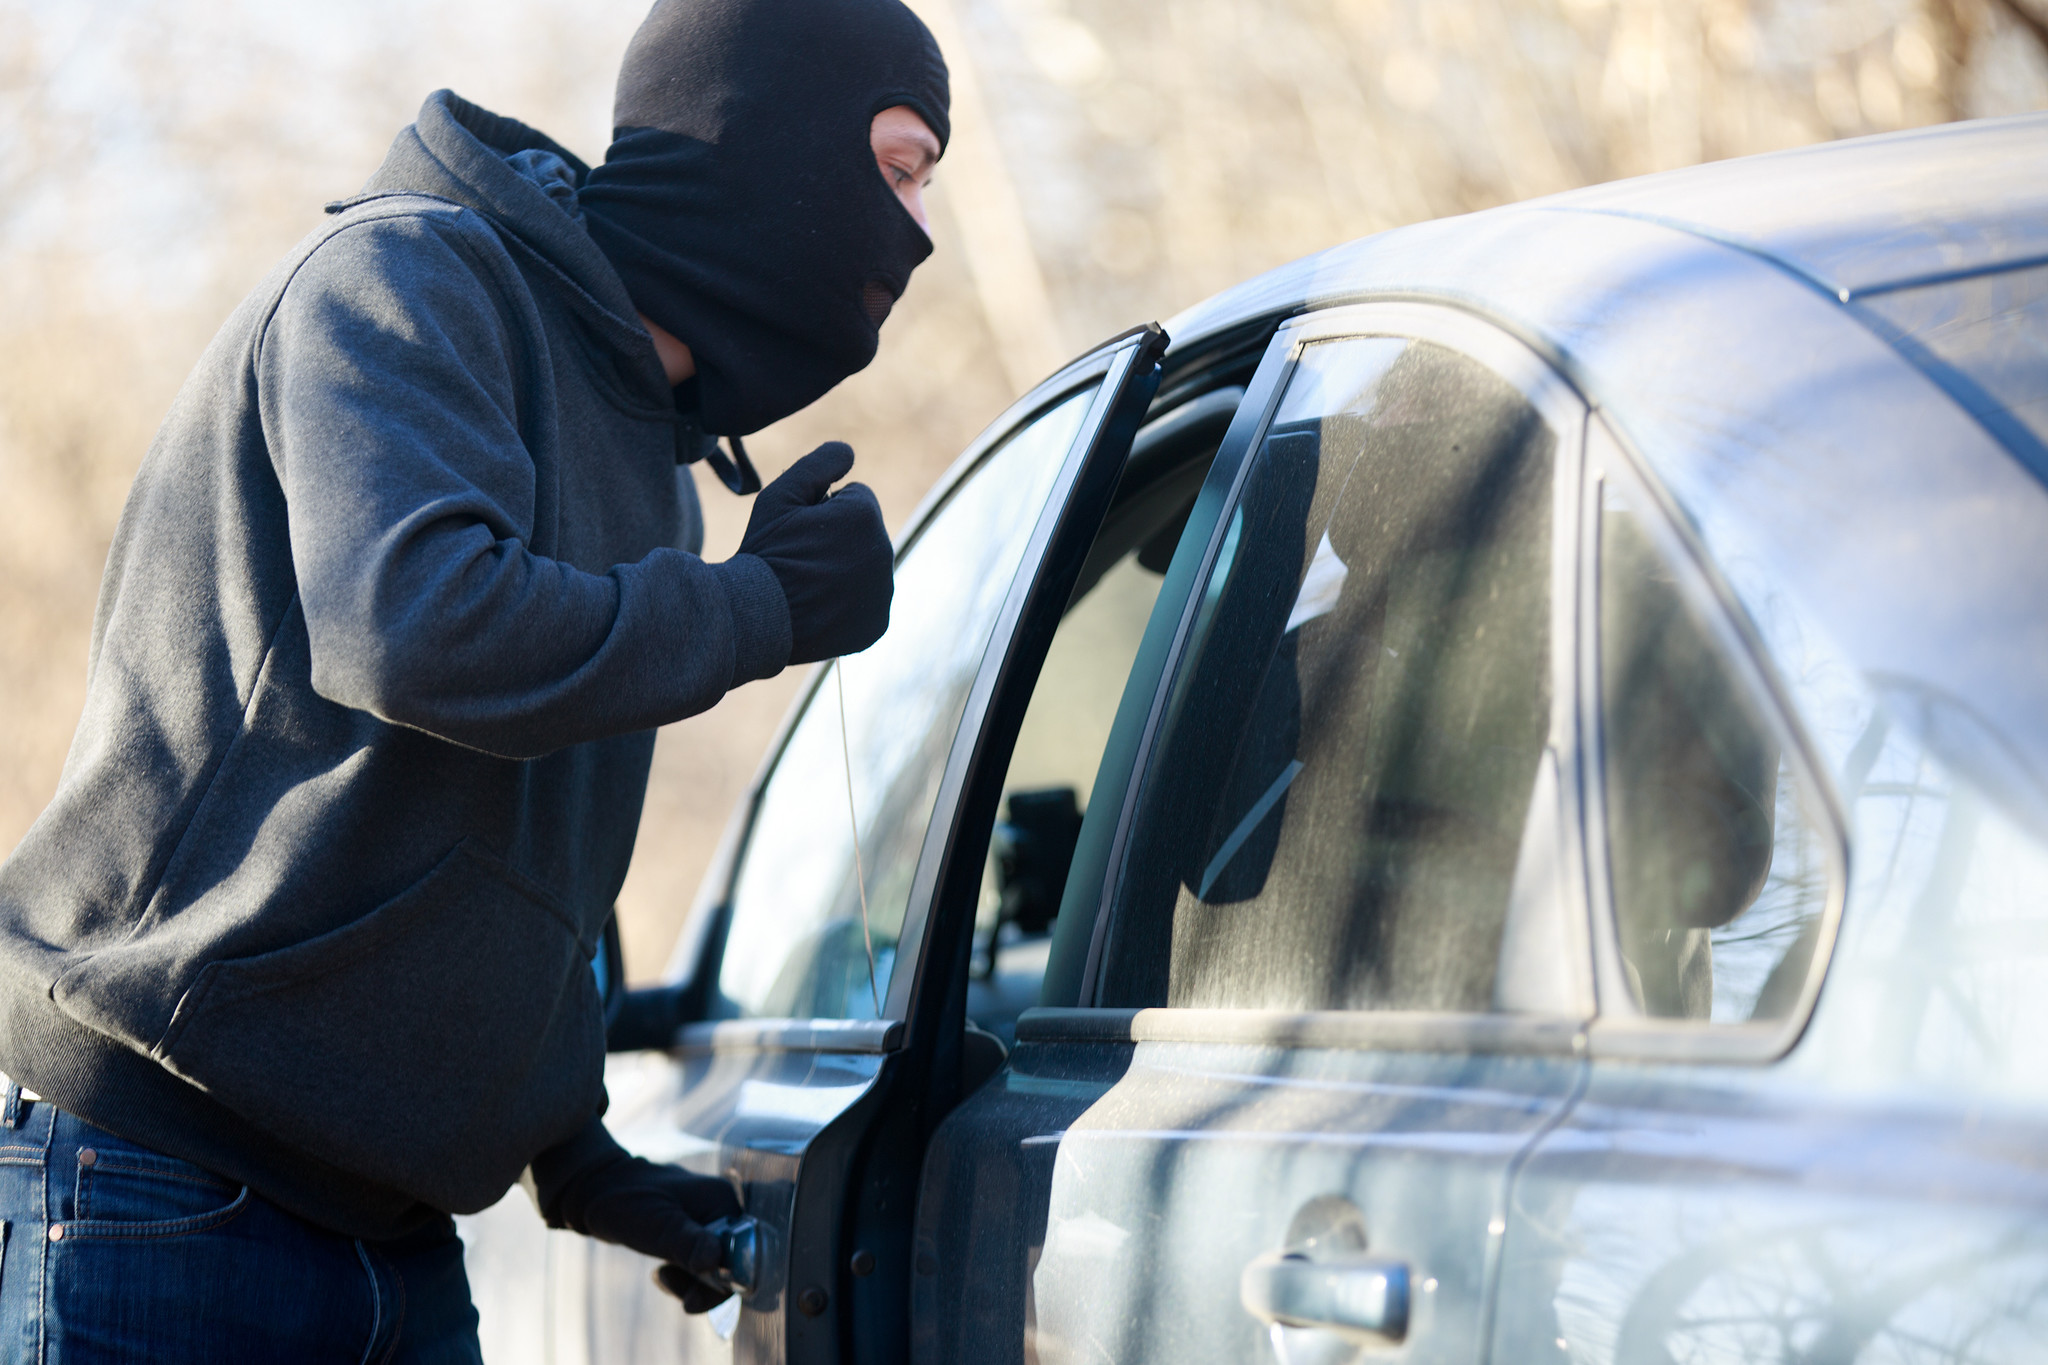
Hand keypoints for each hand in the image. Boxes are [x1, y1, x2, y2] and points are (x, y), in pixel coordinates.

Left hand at [561, 1155, 743, 1312]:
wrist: (595, 1189)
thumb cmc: (624, 1202)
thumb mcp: (655, 1226)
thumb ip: (687, 1243)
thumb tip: (716, 1263)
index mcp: (722, 1201)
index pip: (744, 1251)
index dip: (725, 1281)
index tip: (693, 1298)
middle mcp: (721, 1208)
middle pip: (734, 1260)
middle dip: (706, 1284)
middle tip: (675, 1289)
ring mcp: (708, 1218)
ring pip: (717, 1265)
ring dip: (692, 1281)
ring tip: (663, 1275)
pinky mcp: (694, 1229)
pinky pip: (701, 1261)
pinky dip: (685, 1274)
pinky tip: (663, 1273)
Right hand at [737, 442, 892, 663]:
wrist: (756, 618)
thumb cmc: (764, 552)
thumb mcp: (780, 496)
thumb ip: (818, 464)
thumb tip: (849, 452)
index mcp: (865, 515)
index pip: (855, 498)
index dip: (823, 510)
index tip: (800, 531)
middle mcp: (884, 552)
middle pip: (863, 533)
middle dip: (838, 538)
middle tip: (801, 559)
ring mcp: (883, 592)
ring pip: (866, 568)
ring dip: (845, 570)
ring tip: (808, 586)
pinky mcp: (878, 624)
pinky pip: (867, 604)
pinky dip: (849, 605)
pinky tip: (820, 610)